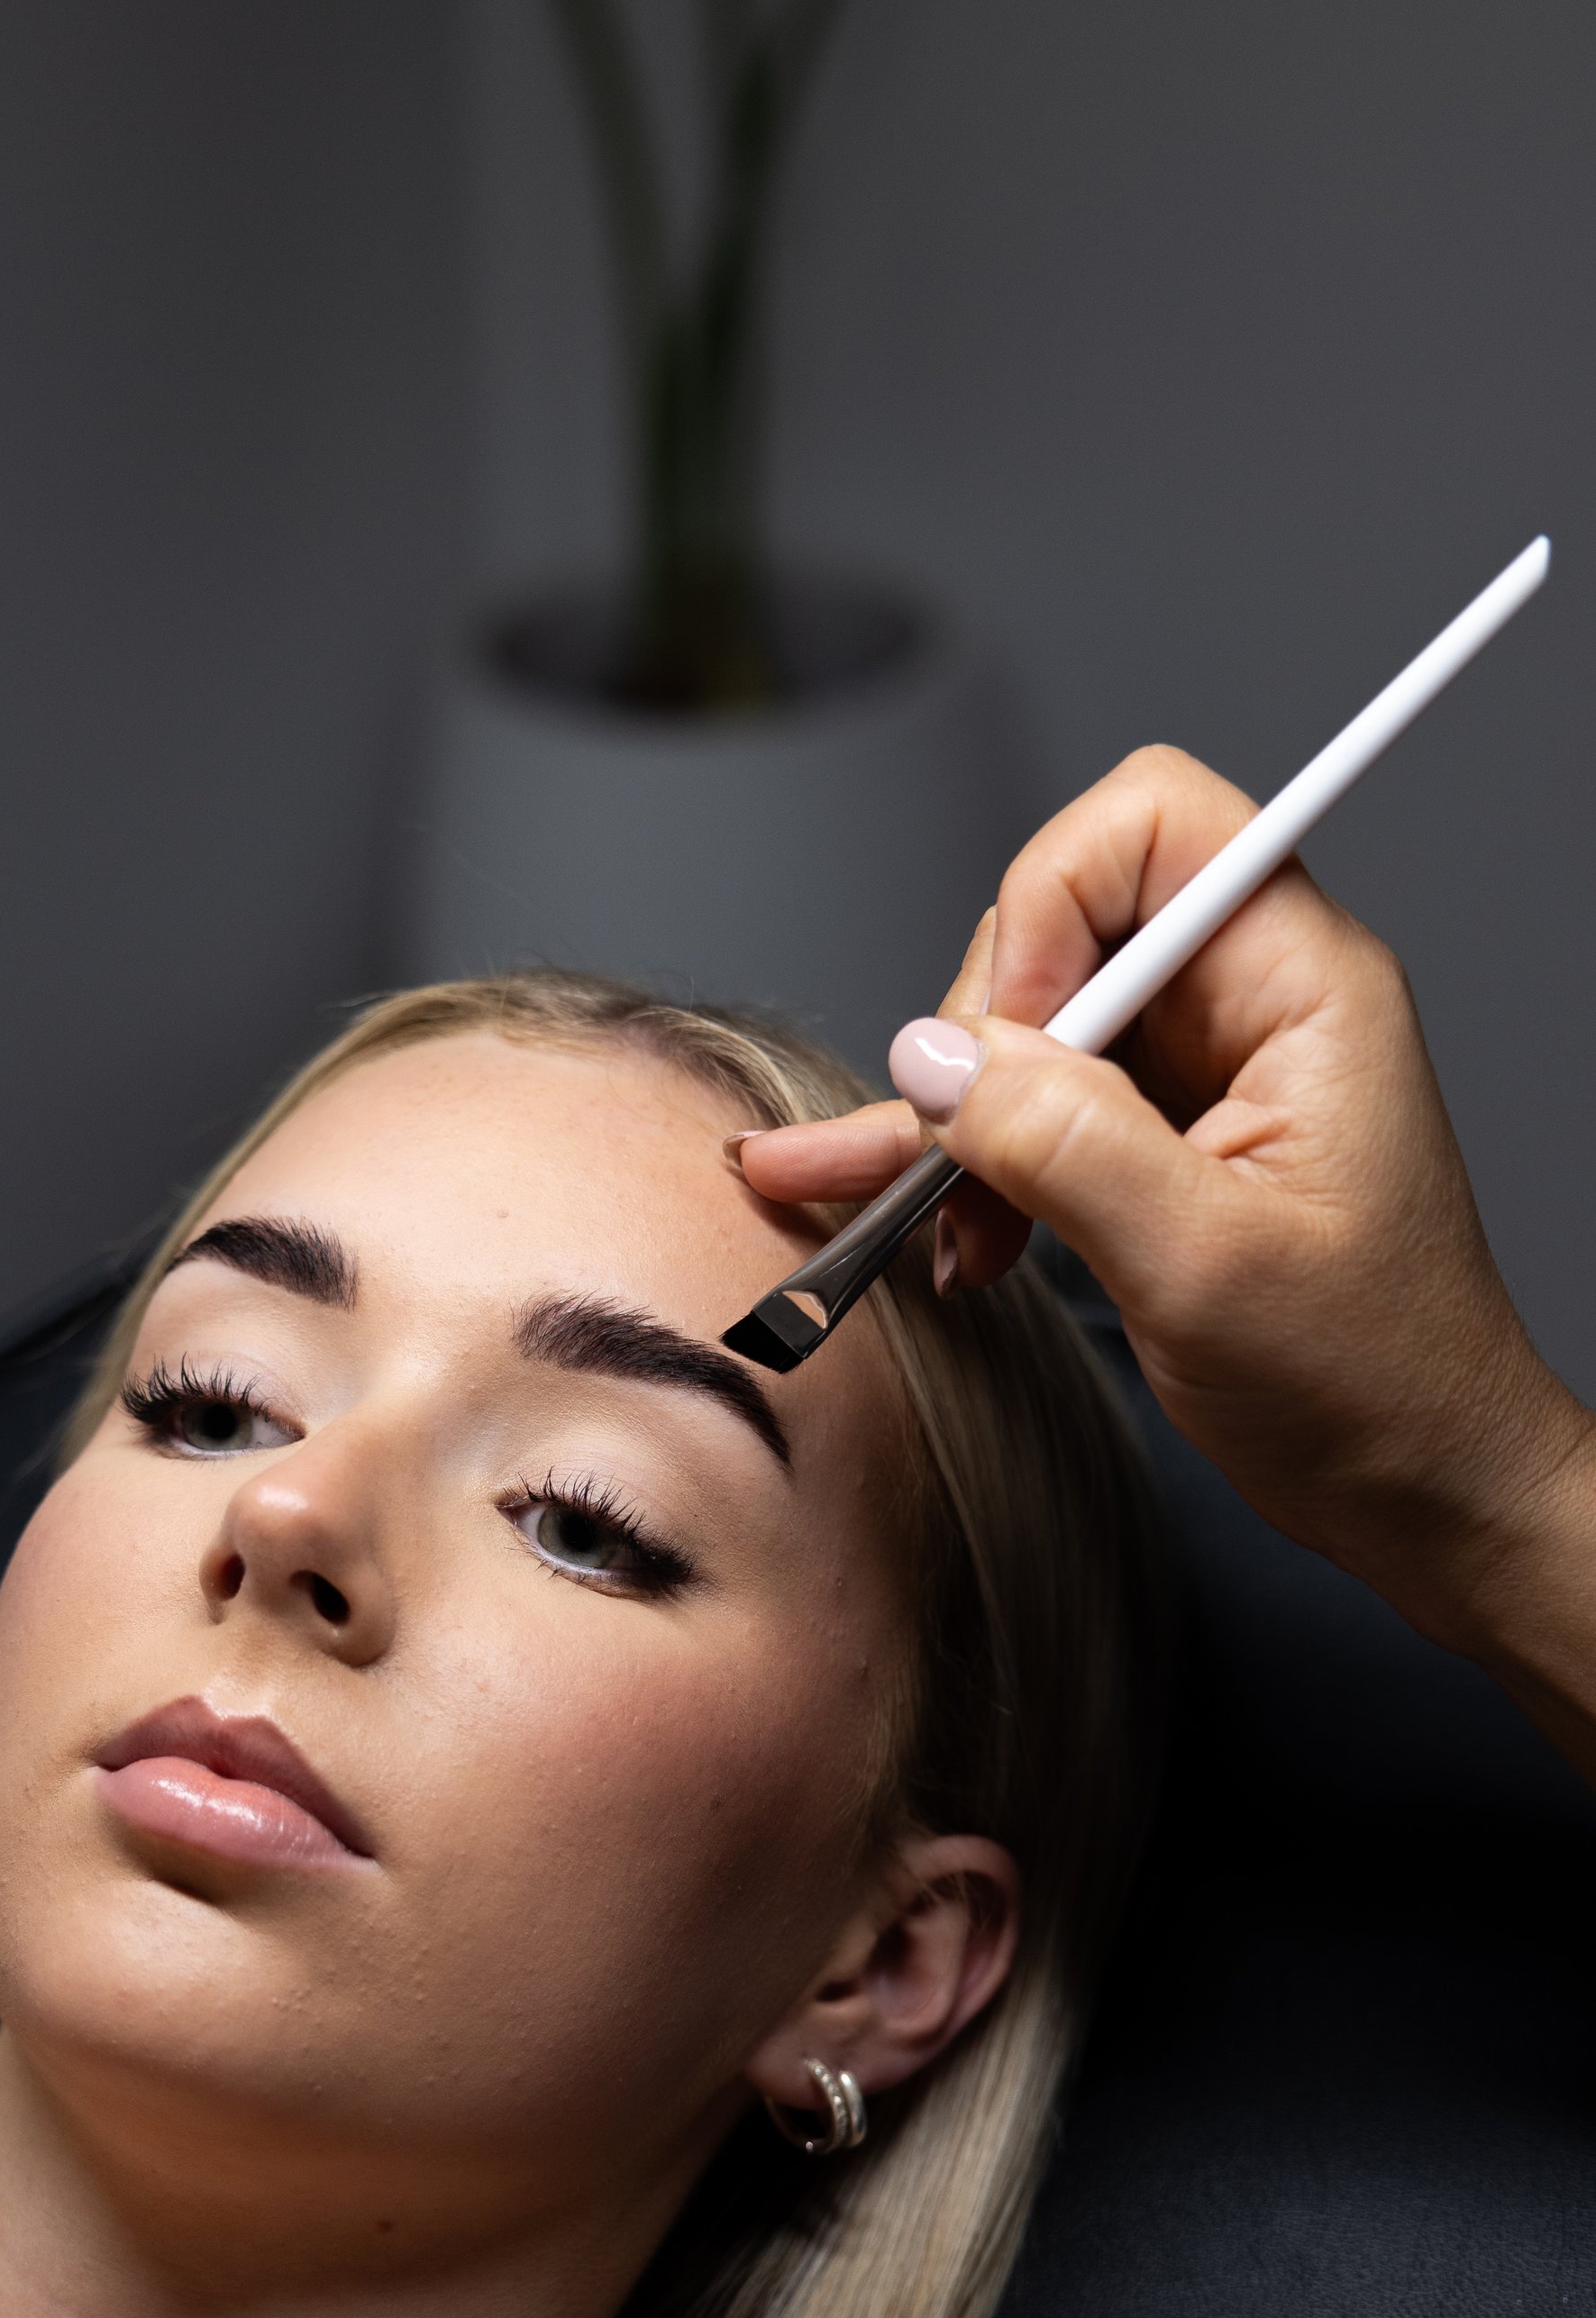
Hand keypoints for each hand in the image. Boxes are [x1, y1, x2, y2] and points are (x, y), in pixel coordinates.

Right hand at [740, 745, 1595, 1778]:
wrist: (1421, 1492)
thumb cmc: (1372, 1385)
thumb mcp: (1204, 1266)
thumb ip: (1062, 1143)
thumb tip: (930, 1060)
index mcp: (1302, 986)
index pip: (1150, 825)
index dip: (1049, 908)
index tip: (1011, 1046)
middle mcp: (1250, 1005)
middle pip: (1061, 922)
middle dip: (983, 1038)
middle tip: (961, 1161)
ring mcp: (1200, 1074)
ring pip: (1027, 1025)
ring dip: (954, 1119)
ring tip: (920, 1225)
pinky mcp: (1157, 1144)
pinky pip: (1029, 1111)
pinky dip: (960, 1162)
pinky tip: (895, 1217)